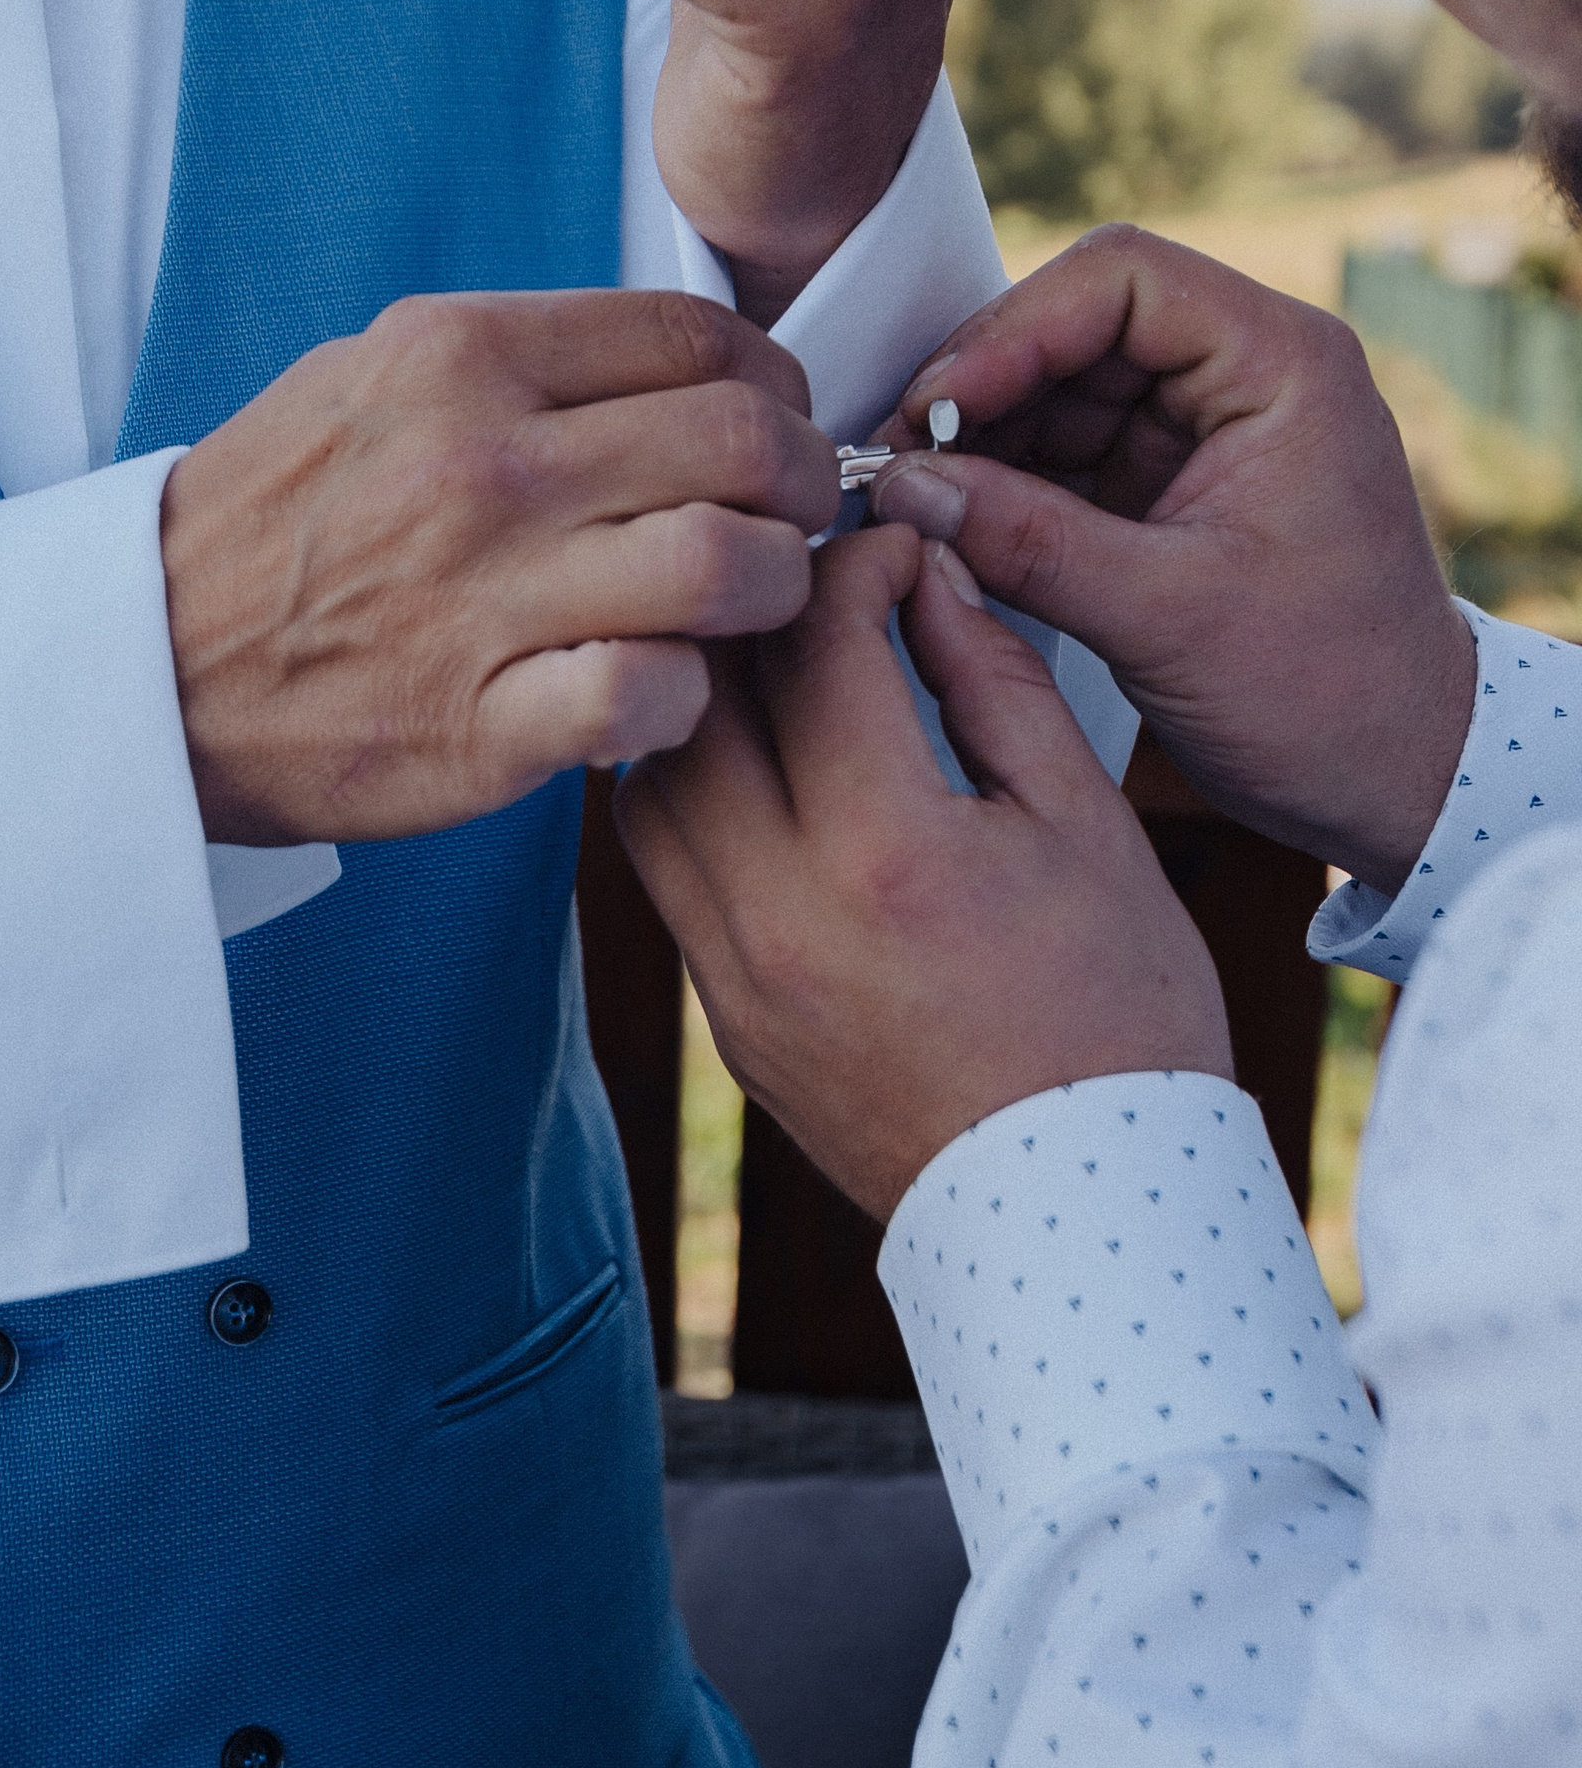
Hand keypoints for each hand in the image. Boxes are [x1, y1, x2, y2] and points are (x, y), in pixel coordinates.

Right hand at [160, 288, 838, 845]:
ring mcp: (481, 597)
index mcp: (458, 357)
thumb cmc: (276, 524)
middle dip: (808, 483)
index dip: (774, 384)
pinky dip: (688, 699)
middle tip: (795, 519)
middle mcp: (480, 464)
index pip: (697, 336)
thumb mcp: (371, 380)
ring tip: (749, 607)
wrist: (142, 667)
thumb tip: (674, 362)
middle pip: (744, 441)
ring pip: (727, 565)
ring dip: (774, 591)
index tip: (774, 428)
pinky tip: (664, 693)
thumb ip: (520, 363)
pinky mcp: (481, 725)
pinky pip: (654, 695)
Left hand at [617, 529, 1228, 1222]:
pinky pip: (666, 876)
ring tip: (783, 681)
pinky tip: (770, 781)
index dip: (854, 564)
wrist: (1085, 1217)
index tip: (894, 549)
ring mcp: (734, 977)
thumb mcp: (1086, 827)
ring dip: (705, 711)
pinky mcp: (724, 1020)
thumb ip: (995, 686)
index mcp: (885, 853)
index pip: (815, 644)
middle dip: (756, 615)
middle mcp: (778, 913)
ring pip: (650, 788)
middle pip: (703, 700)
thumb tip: (928, 584)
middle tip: (817, 588)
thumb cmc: (1117, 1021)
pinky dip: (698, 803)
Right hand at [869, 226, 1476, 893]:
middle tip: (897, 459)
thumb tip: (905, 487)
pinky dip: (1001, 482)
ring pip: (1057, 387)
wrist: (1398, 777)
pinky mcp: (1167, 485)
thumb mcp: (1169, 619)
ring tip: (909, 497)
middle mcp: (1244, 373)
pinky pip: (1062, 453)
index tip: (938, 406)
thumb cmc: (1329, 694)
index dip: (1014, 331)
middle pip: (1076, 325)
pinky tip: (948, 521)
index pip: (1123, 282)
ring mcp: (1201, 428)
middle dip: (981, 385)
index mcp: (1282, 366)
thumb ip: (1031, 543)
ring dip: (980, 436)